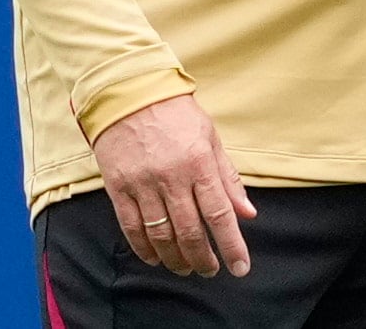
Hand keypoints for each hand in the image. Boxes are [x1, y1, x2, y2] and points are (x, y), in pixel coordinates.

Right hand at [91, 93, 257, 277]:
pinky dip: (144, 249)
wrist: (129, 94)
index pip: (220, 213)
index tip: (240, 267)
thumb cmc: (177, 115)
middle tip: (210, 270)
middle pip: (190, 231)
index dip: (231, 245)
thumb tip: (247, 213)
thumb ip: (228, 178)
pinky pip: (132, 228)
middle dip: (204, 258)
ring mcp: (142, 184)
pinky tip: (155, 258)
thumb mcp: (210, 138)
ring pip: (161, 236)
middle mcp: (171, 177)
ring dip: (176, 259)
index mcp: (199, 162)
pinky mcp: (118, 188)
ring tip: (186, 268)